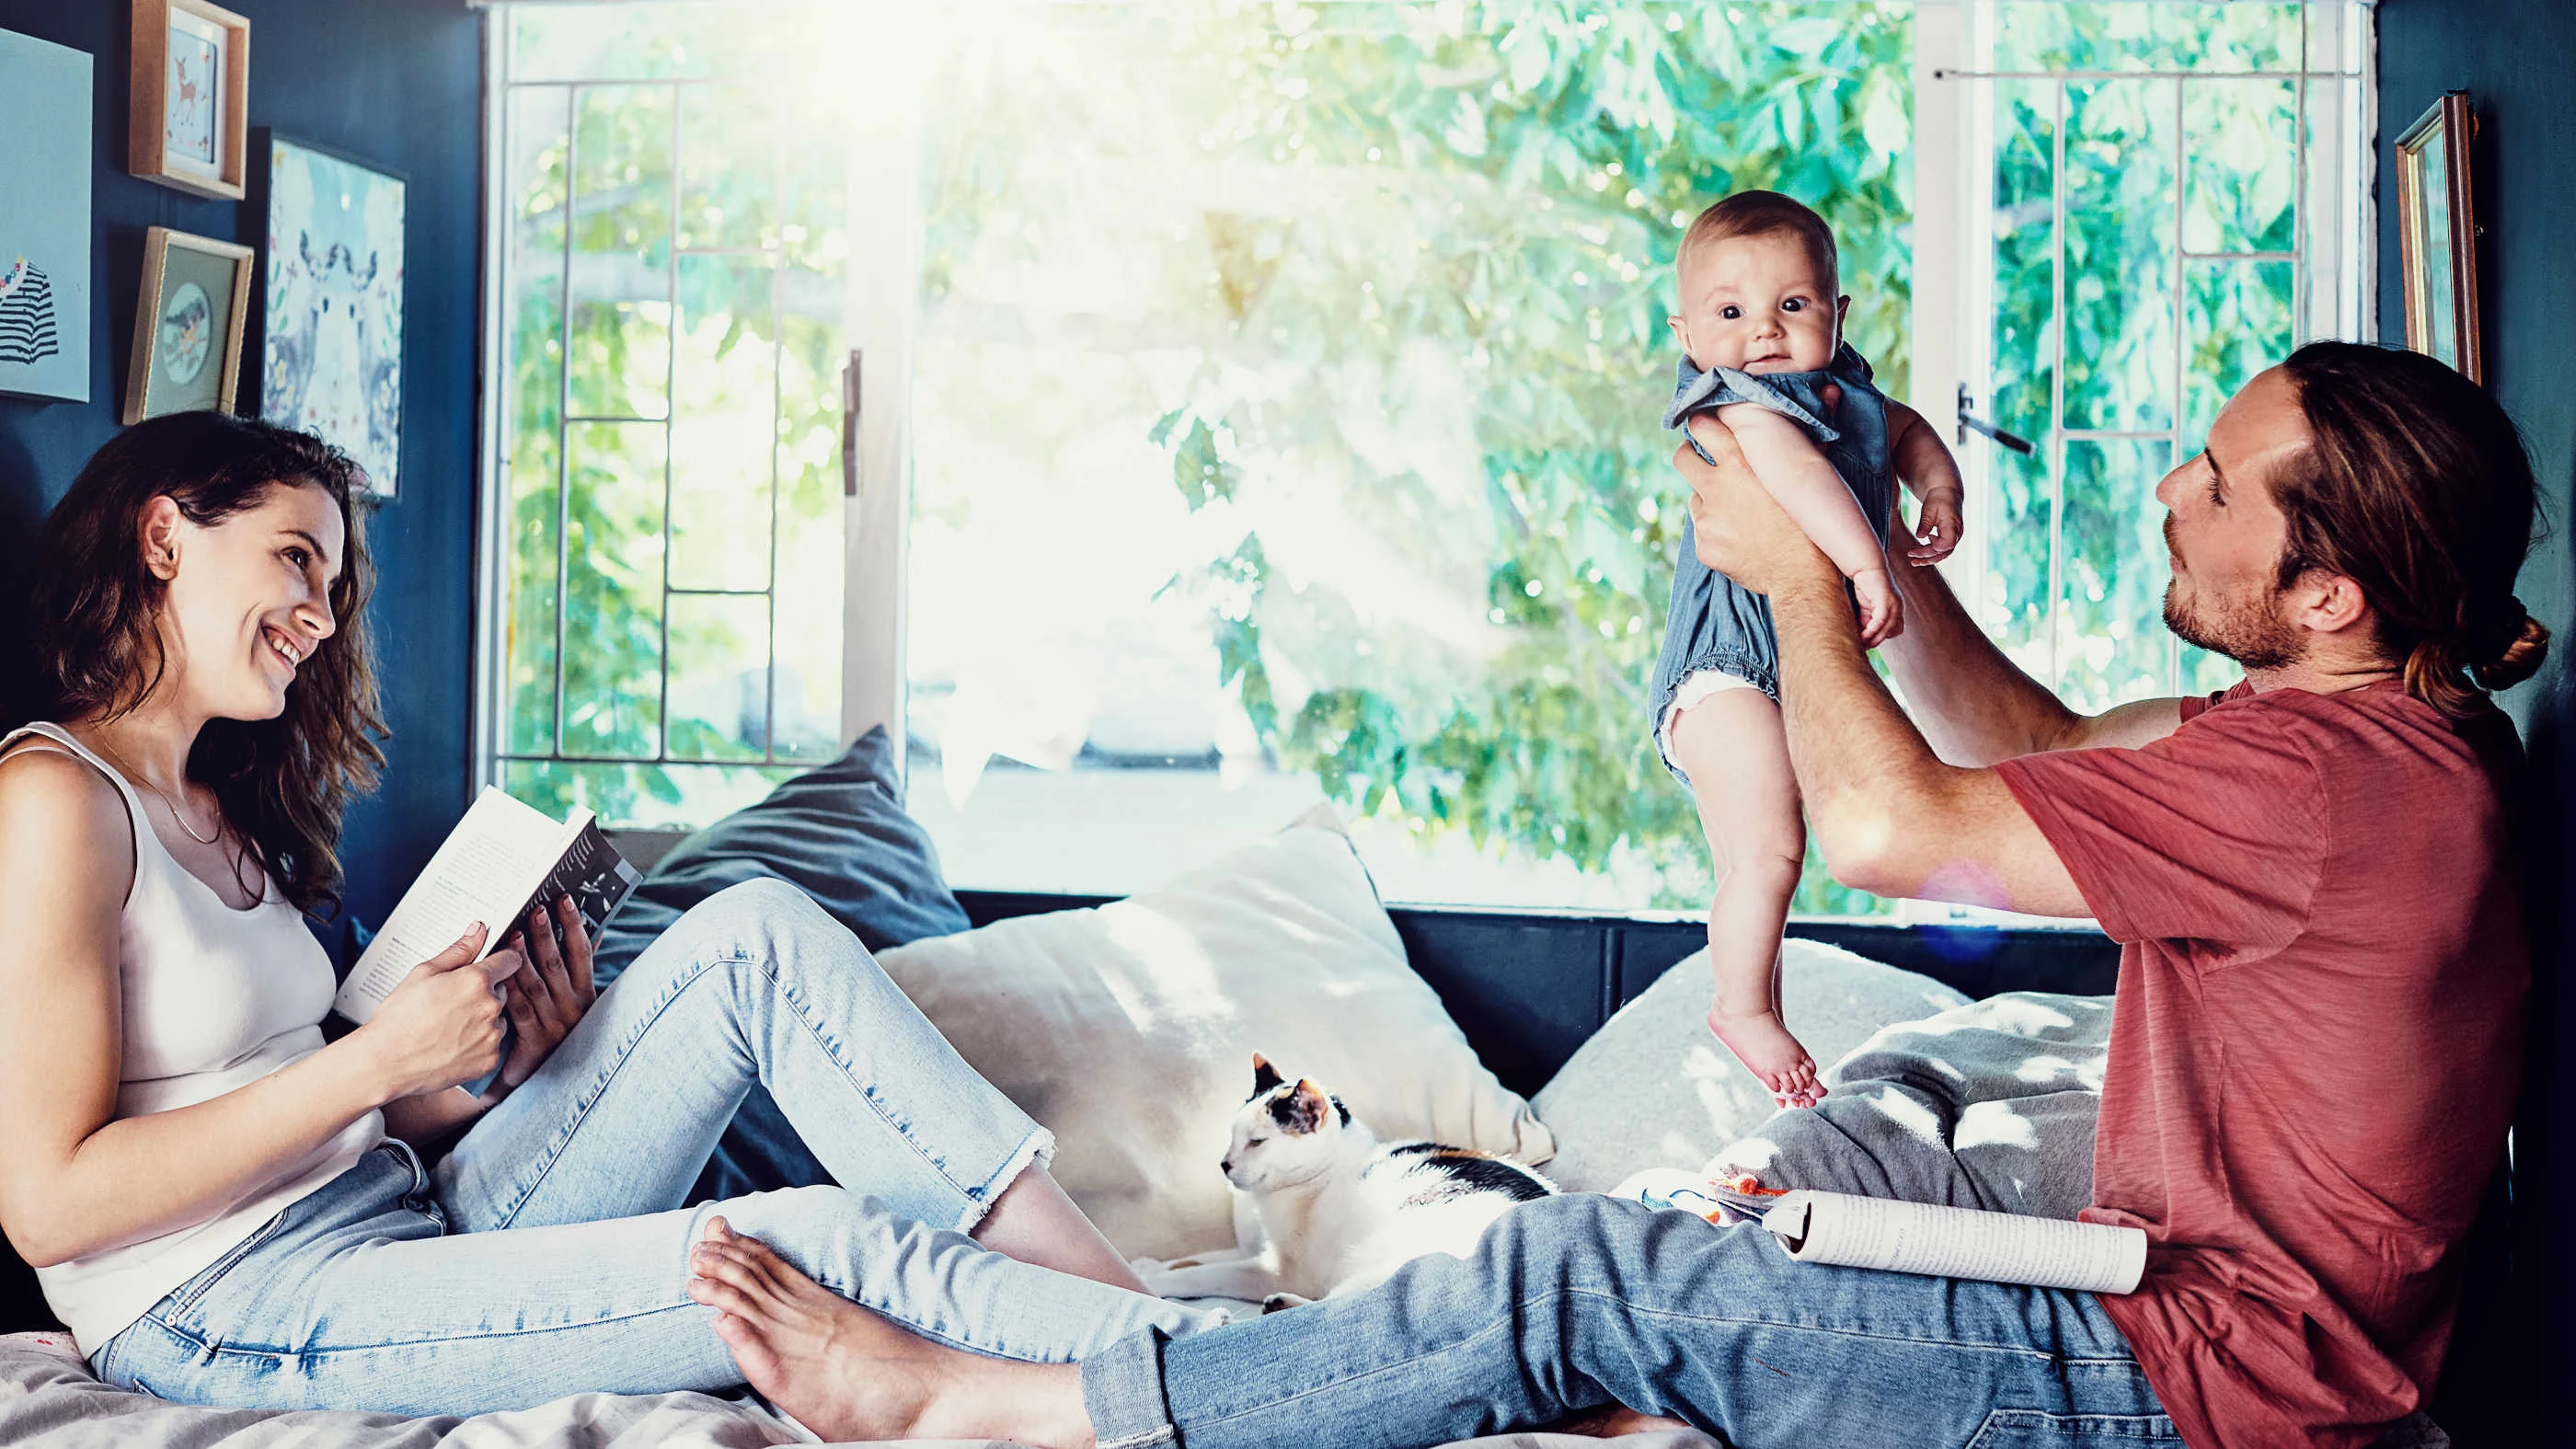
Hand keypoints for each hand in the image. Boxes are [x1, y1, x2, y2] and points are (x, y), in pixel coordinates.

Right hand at [354, 924, 520, 1099]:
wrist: (386, 1062)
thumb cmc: (399, 1017)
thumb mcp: (423, 973)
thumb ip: (458, 951)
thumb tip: (479, 930)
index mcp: (476, 981)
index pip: (510, 960)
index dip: (501, 960)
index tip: (494, 964)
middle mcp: (490, 1007)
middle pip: (502, 990)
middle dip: (484, 992)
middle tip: (453, 1002)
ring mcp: (492, 1035)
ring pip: (498, 1018)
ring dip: (482, 1018)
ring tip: (450, 1025)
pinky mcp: (489, 1059)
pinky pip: (492, 1044)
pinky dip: (479, 1043)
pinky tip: (453, 1043)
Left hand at [484, 894, 596, 1097]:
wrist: (539, 1080)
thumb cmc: (554, 1033)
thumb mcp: (575, 1002)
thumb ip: (579, 970)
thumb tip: (594, 934)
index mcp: (586, 994)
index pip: (582, 952)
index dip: (574, 924)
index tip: (564, 900)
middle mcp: (573, 1008)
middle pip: (557, 963)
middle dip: (546, 934)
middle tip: (536, 909)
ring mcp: (554, 1025)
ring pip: (537, 984)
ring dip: (525, 957)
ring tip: (514, 934)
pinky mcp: (534, 1042)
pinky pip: (518, 1009)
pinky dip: (508, 989)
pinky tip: (498, 974)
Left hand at [1676, 416, 1836, 597]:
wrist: (1802, 577)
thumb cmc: (1812, 521)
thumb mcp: (1814, 472)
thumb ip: (1812, 431)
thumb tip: (1832, 390)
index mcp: (1742, 461)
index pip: (1702, 425)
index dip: (1704, 426)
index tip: (1710, 429)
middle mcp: (1718, 486)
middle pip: (1682, 457)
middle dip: (1691, 456)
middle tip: (1705, 462)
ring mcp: (1707, 518)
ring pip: (1695, 497)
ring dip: (1709, 499)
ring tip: (1737, 511)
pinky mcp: (1704, 545)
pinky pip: (1702, 530)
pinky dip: (1715, 531)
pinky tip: (1739, 538)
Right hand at [1852, 568, 1903, 647]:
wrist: (1866, 566)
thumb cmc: (1866, 584)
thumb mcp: (1867, 606)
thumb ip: (1867, 619)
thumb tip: (1862, 634)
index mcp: (1897, 608)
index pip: (1895, 630)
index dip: (1882, 637)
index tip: (1868, 643)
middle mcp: (1899, 607)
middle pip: (1892, 631)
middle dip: (1877, 640)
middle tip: (1863, 647)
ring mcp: (1894, 603)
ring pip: (1887, 628)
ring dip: (1874, 638)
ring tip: (1861, 643)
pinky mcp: (1885, 600)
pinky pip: (1880, 621)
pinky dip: (1871, 630)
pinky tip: (1862, 635)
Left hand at [1907, 487, 1963, 565]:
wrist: (1946, 492)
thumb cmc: (1938, 498)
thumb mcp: (1929, 509)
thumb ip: (1925, 523)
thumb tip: (1920, 537)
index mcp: (1954, 526)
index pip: (1946, 545)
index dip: (1934, 546)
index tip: (1927, 537)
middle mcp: (1957, 533)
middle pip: (1944, 552)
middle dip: (1927, 557)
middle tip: (1911, 557)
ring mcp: (1954, 537)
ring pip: (1943, 554)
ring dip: (1929, 559)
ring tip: (1914, 562)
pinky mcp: (1949, 537)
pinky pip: (1942, 550)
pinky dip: (1931, 554)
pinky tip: (1919, 555)